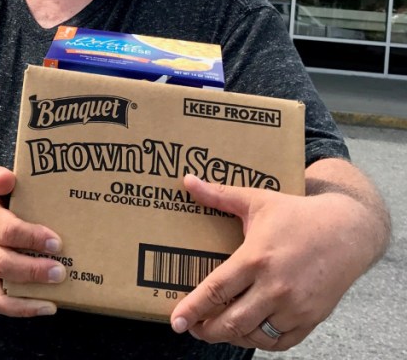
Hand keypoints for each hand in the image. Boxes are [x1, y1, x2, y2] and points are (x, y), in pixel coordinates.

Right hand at [0, 166, 63, 317]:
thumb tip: (8, 179)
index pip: (5, 230)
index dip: (31, 237)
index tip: (56, 241)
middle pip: (1, 263)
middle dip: (33, 271)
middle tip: (60, 271)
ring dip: (25, 299)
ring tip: (52, 300)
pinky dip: (18, 309)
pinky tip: (44, 306)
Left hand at [170, 173, 379, 349]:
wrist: (347, 231)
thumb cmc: (297, 214)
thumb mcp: (256, 200)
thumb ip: (219, 195)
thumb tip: (186, 180)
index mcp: (256, 258)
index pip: (216, 290)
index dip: (193, 309)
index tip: (176, 321)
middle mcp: (275, 287)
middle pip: (232, 321)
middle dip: (206, 330)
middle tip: (191, 328)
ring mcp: (295, 307)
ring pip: (255, 335)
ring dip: (231, 336)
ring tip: (216, 328)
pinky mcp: (312, 318)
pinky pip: (280, 341)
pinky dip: (259, 340)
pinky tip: (246, 332)